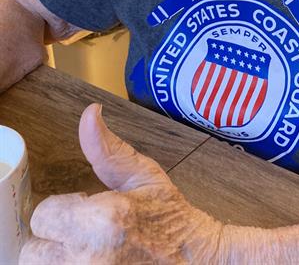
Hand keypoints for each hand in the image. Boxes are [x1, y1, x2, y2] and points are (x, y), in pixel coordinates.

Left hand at [20, 104, 222, 263]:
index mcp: (101, 221)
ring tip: (87, 247)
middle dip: (55, 237)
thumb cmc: (171, 219)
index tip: (86, 206)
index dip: (64, 207)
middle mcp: (88, 259)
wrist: (198, 260)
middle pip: (33, 250)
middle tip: (83, 231)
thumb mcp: (143, 176)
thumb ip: (108, 149)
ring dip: (60, 256)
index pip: (44, 215)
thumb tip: (90, 115)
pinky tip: (96, 259)